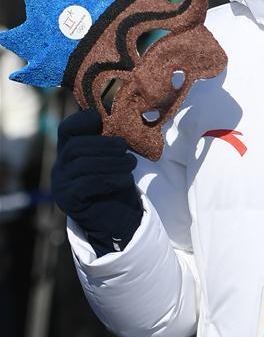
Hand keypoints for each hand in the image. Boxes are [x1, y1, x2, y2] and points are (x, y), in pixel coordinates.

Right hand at [52, 108, 142, 256]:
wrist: (118, 220)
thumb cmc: (117, 186)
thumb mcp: (114, 160)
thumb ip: (109, 141)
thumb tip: (114, 115)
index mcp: (70, 152)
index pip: (67, 130)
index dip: (81, 121)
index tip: (100, 120)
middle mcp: (60, 167)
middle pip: (76, 146)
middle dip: (105, 145)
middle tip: (125, 150)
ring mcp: (61, 184)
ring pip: (83, 164)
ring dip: (112, 162)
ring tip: (130, 165)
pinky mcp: (67, 200)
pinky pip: (87, 183)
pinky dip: (110, 179)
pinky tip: (125, 180)